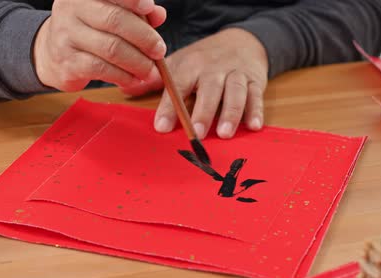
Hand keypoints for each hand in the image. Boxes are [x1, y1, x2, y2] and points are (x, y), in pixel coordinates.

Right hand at [33, 0, 166, 91]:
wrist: (51, 52)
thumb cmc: (88, 29)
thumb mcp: (108, 13)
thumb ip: (135, 11)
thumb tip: (158, 14)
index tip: (149, 8)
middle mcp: (70, 10)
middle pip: (115, 20)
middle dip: (144, 37)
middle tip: (159, 50)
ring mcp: (66, 36)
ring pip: (111, 48)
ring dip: (137, 62)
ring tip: (150, 70)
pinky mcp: (67, 63)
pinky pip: (102, 69)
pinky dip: (123, 76)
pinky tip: (133, 79)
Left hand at [121, 28, 268, 138]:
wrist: (241, 41)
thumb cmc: (203, 59)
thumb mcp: (179, 64)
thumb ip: (155, 81)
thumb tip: (124, 89)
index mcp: (191, 65)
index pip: (178, 85)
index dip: (169, 106)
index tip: (161, 127)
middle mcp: (214, 69)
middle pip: (209, 89)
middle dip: (202, 111)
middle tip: (195, 133)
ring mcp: (236, 74)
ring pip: (234, 92)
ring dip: (230, 113)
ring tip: (224, 134)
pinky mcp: (255, 80)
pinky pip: (256, 95)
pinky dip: (255, 111)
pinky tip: (253, 126)